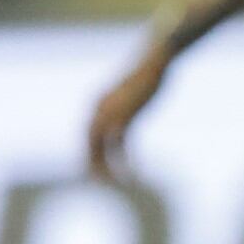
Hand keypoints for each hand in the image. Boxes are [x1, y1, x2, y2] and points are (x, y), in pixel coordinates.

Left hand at [84, 48, 168, 178]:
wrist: (154, 61)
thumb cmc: (147, 74)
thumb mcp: (130, 93)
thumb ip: (124, 106)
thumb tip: (124, 116)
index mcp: (98, 103)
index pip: (88, 133)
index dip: (91, 151)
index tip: (96, 165)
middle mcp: (99, 110)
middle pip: (90, 143)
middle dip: (93, 162)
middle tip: (99, 181)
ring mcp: (110, 114)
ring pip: (101, 148)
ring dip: (106, 167)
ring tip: (115, 182)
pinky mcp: (124, 118)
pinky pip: (120, 147)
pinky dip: (124, 161)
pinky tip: (131, 172)